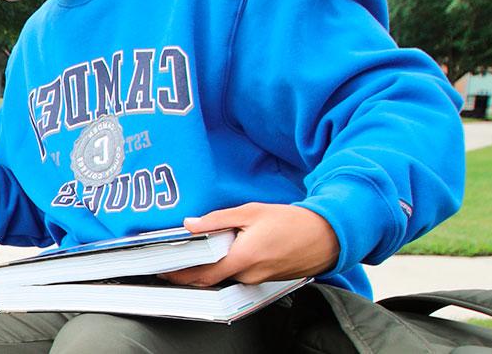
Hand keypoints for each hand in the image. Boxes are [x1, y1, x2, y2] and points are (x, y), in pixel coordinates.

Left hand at [159, 202, 340, 286]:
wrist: (328, 237)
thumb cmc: (293, 222)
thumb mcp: (251, 212)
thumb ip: (218, 219)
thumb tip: (191, 224)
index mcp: (243, 258)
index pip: (202, 274)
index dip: (180, 275)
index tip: (163, 270)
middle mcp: (249, 274)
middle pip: (210, 279)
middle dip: (188, 274)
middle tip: (169, 266)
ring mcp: (259, 280)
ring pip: (226, 277)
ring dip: (209, 269)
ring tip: (193, 255)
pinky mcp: (266, 279)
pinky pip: (240, 276)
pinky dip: (227, 268)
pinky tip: (222, 255)